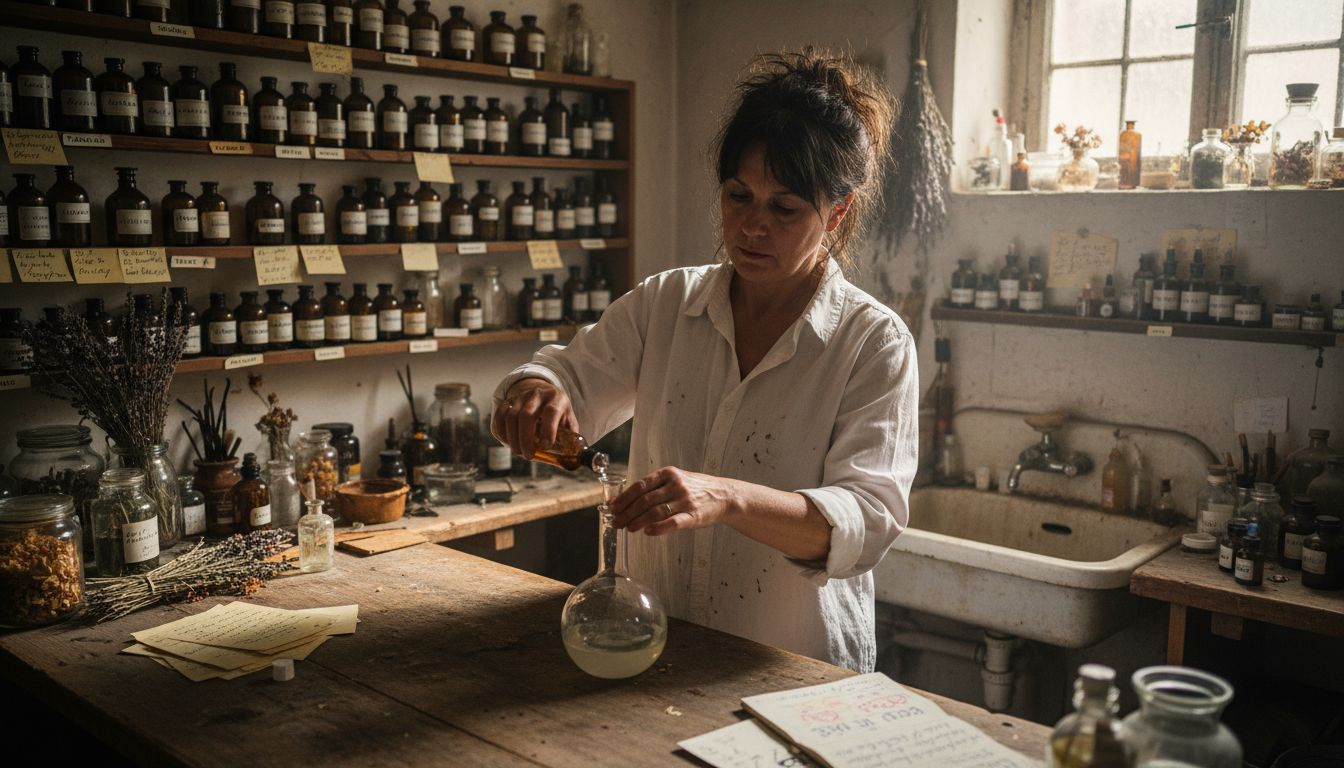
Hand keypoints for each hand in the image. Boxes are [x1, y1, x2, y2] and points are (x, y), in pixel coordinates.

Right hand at [492, 379, 577, 459]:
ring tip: (519, 452)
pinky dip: (502, 432)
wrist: (542, 392)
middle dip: (526, 438)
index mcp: (556, 398)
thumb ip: (570, 437)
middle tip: (528, 455)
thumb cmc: (558, 411)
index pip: (551, 411)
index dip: (548, 430)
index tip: (546, 446)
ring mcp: (521, 396)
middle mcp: (537, 394)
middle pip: (527, 415)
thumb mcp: (568, 420)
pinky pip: (499, 416)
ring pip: (511, 416)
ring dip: (513, 438)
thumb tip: (571, 458)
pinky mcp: (508, 401)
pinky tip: (509, 442)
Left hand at [610, 467, 737, 535]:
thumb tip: (624, 498)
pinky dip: (659, 528)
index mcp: (668, 474)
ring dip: (638, 521)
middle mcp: (676, 485)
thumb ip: (652, 487)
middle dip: (627, 512)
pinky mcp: (694, 516)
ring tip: (628, 528)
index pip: (640, 486)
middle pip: (644, 500)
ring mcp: (685, 500)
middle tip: (616, 522)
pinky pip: (673, 522)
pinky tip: (648, 532)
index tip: (612, 508)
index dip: (624, 498)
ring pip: (655, 512)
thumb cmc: (695, 488)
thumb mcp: (674, 479)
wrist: (724, 495)